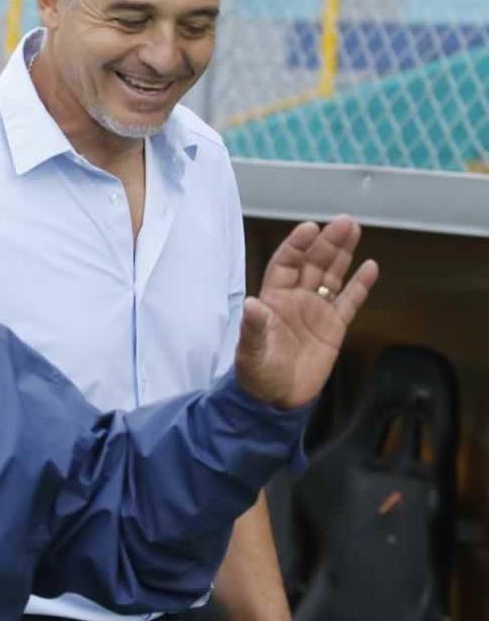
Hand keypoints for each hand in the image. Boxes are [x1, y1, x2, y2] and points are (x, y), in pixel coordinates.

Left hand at [235, 217, 377, 408]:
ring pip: (332, 276)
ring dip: (342, 254)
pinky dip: (359, 285)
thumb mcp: (251, 352)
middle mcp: (295, 299)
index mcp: (273, 299)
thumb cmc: (257, 373)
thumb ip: (253, 328)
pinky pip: (349, 302)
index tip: (310, 228)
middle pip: (313, 264)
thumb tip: (251, 305)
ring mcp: (316, 311)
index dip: (297, 246)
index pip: (285, 264)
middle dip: (327, 243)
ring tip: (354, 230)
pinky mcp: (334, 328)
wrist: (276, 399)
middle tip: (344, 221)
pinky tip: (370, 266)